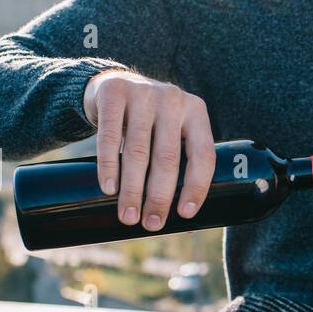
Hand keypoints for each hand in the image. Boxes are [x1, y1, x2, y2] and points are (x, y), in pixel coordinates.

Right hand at [83, 70, 215, 230]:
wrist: (112, 84)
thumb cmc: (148, 122)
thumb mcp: (169, 134)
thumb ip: (179, 169)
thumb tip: (185, 227)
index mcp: (196, 112)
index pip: (203, 155)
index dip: (196, 187)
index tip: (184, 215)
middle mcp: (173, 99)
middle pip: (168, 158)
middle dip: (159, 197)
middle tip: (151, 224)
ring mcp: (143, 93)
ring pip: (139, 151)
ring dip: (133, 189)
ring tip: (128, 215)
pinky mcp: (113, 93)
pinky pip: (110, 136)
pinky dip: (109, 166)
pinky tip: (109, 188)